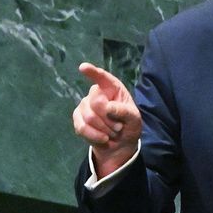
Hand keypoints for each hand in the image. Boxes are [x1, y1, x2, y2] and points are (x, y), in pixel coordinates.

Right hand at [72, 62, 141, 176]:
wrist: (120, 145)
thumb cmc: (129, 126)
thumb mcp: (134, 119)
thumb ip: (124, 112)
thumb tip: (108, 107)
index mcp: (112, 88)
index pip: (102, 77)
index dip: (92, 72)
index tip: (83, 67)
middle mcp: (96, 93)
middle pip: (96, 102)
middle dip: (109, 119)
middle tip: (118, 127)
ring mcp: (84, 105)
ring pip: (89, 117)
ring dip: (104, 129)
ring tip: (112, 133)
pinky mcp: (77, 119)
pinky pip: (82, 127)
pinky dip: (94, 136)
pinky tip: (103, 138)